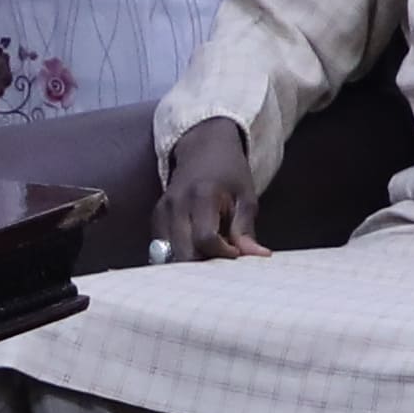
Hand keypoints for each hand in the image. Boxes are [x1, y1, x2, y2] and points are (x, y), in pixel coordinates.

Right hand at [156, 116, 263, 261]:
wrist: (203, 148)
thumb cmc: (229, 173)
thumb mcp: (245, 197)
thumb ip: (246, 230)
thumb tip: (257, 257)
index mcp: (202, 196)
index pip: (205, 239)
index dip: (222, 253)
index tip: (236, 253)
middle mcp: (177, 204)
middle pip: (185, 253)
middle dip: (206, 264)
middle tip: (223, 259)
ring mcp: (162, 211)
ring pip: (171, 255)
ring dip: (192, 262)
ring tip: (210, 253)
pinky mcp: (156, 218)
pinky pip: (163, 249)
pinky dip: (180, 255)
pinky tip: (197, 248)